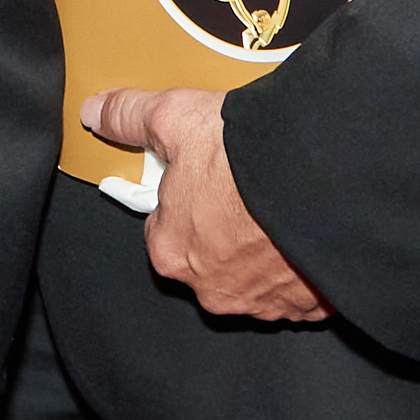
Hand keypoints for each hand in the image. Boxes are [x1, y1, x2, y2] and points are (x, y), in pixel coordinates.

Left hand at [83, 87, 326, 324]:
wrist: (325, 179)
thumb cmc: (243, 155)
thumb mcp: (172, 117)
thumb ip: (128, 117)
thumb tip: (95, 113)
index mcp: (170, 252)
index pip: (165, 225)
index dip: (184, 194)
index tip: (205, 174)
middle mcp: (213, 290)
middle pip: (209, 254)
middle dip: (225, 227)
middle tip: (246, 187)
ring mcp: (266, 303)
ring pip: (257, 275)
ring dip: (266, 249)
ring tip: (282, 204)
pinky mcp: (312, 306)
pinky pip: (303, 287)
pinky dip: (304, 263)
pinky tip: (309, 229)